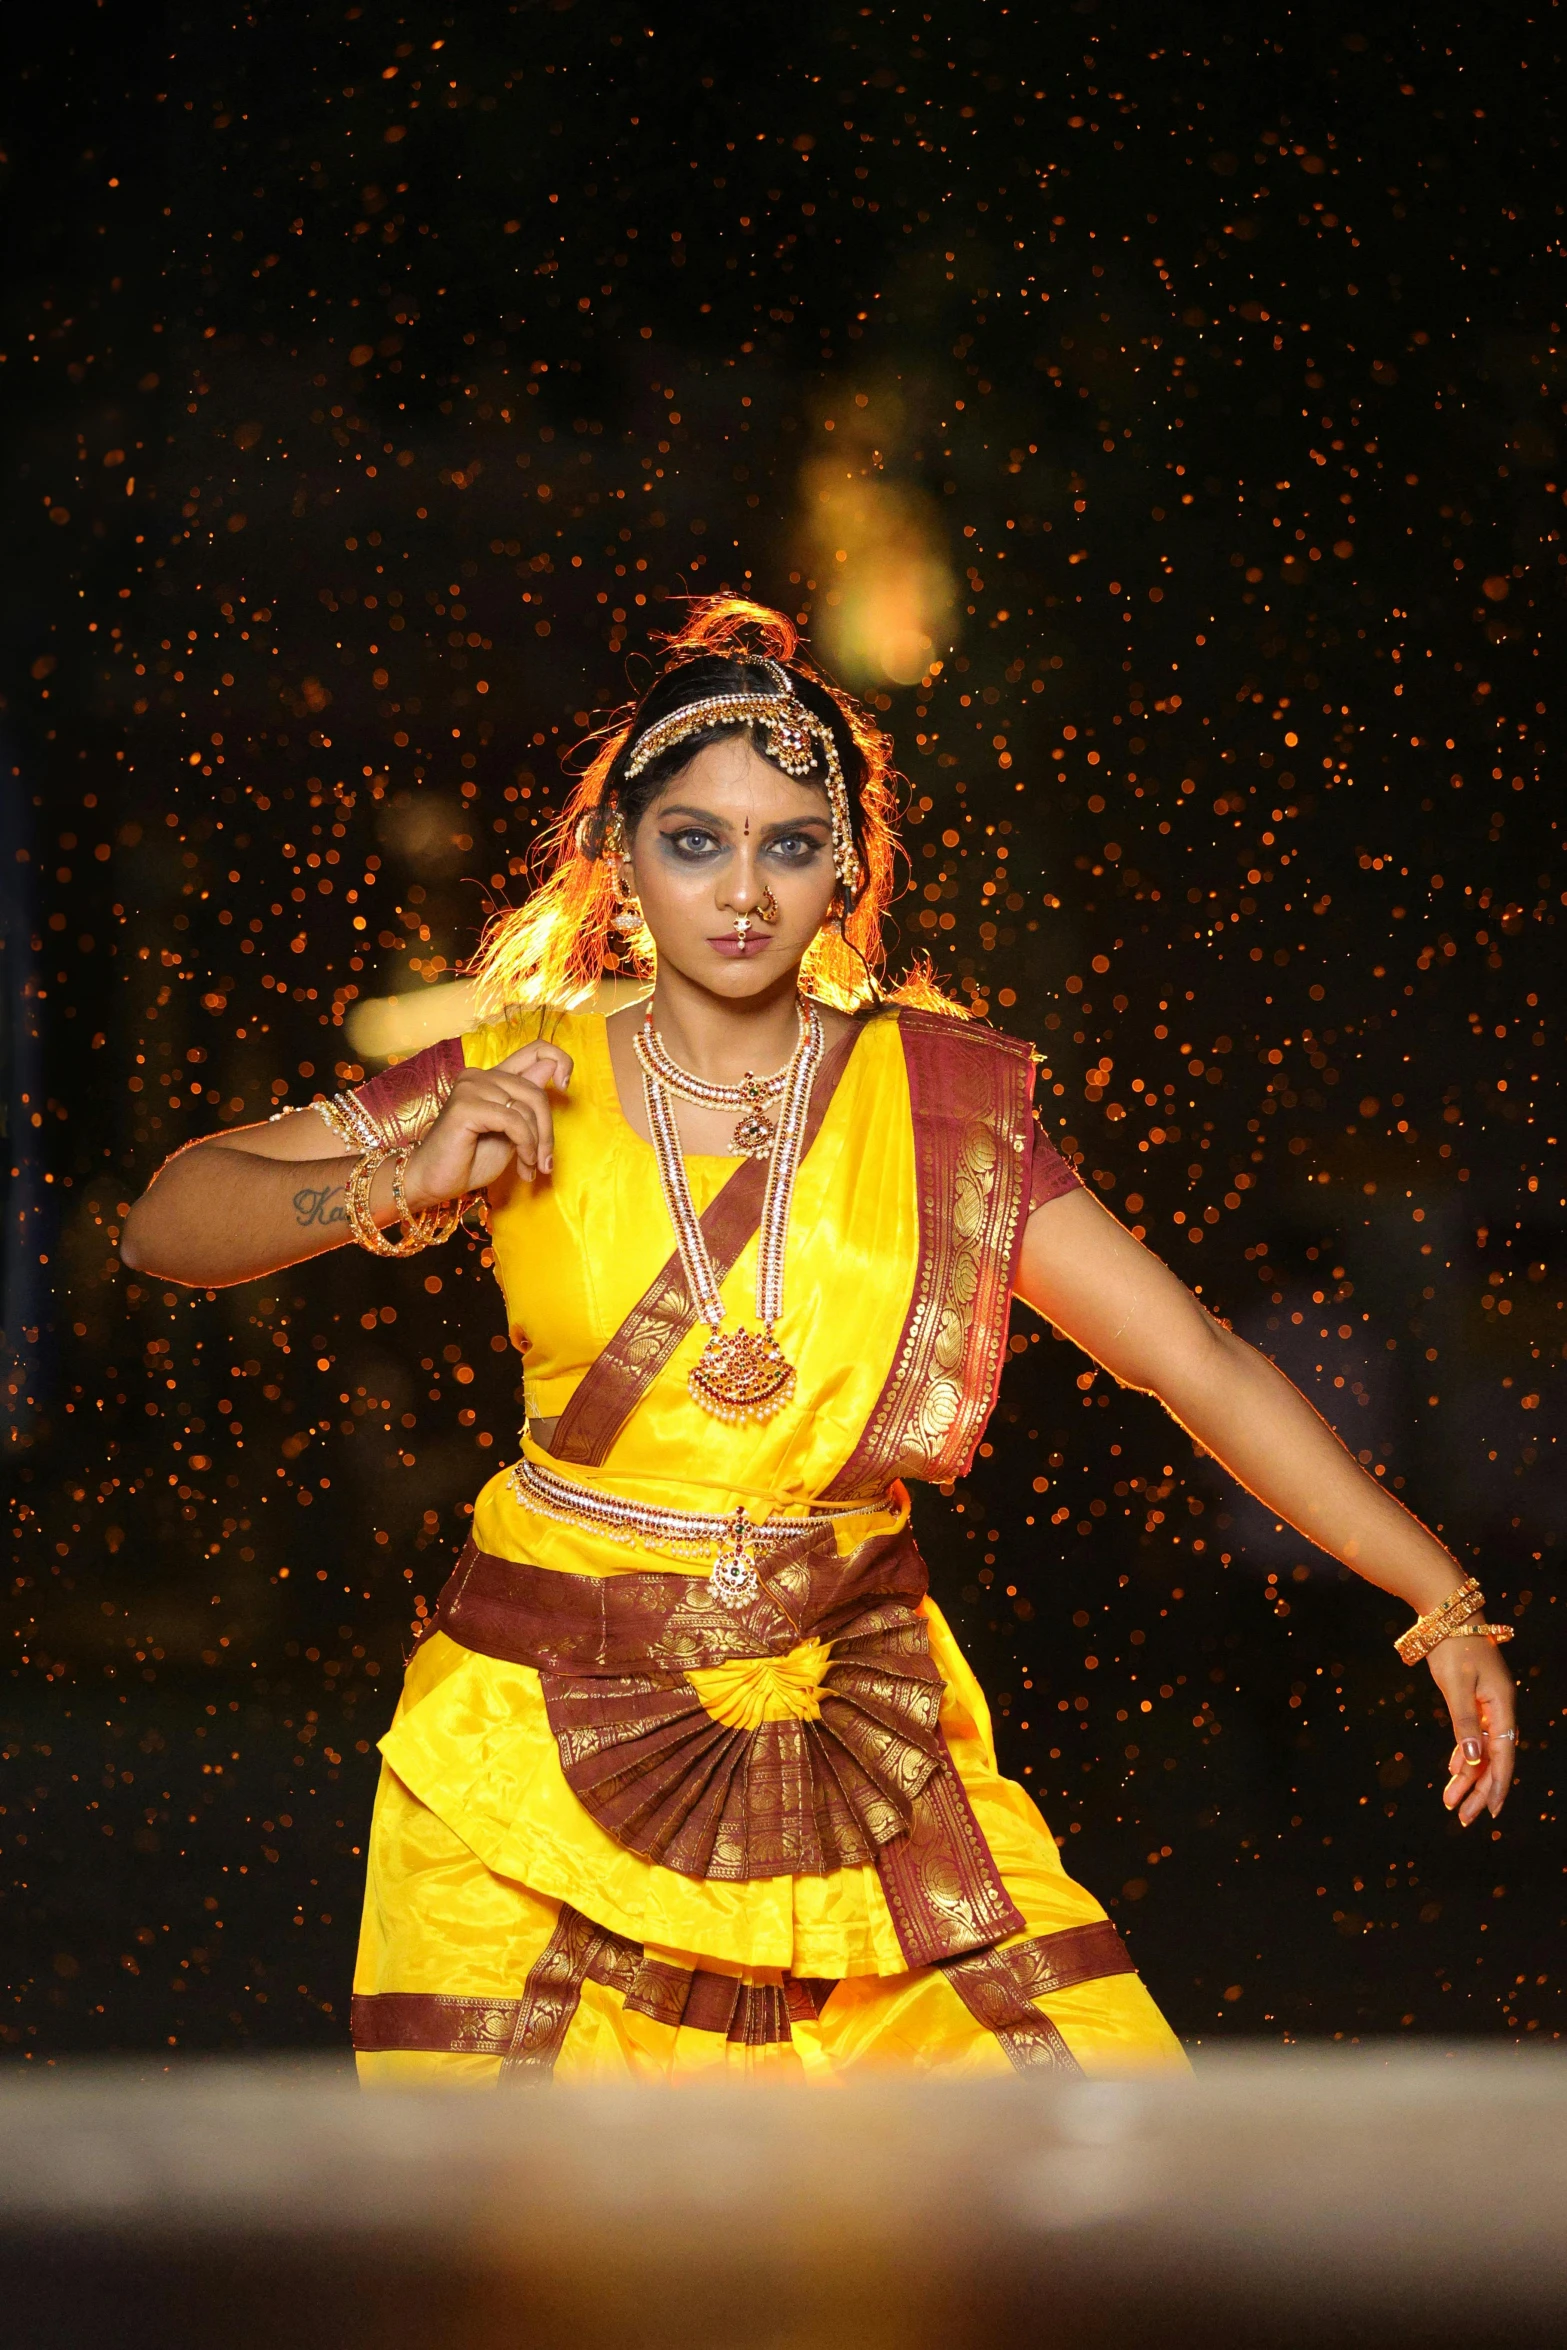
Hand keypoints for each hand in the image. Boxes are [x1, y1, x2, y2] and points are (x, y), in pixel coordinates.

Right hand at [401, 1041, 572, 1206]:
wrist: (435, 1182)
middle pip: (537, 1090)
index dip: (560, 1060)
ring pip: (527, 1107)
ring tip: (529, 1167)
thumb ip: (529, 1104)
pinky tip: (522, 1165)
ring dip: (535, 1143)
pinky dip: (525, 1145)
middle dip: (547, 1131)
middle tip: (545, 1162)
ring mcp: (471, 1086)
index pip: (536, 1050)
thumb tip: (554, 1071)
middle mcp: (481, 1075)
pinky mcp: (465, 1105)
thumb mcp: (513, 1131)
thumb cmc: (471, 1160)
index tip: (566, 1086)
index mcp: (493, 1078)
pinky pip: (513, 1121)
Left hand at [1426, 1633, 1515, 1824]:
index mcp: (1501, 1705)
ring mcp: (1490, 1703)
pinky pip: (1475, 1734)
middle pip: (1495, 1757)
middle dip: (1479, 1788)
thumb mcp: (1455, 1686)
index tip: (1490, 1812)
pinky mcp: (1477, 1698)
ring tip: (1451, 1800)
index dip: (1498, 1784)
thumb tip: (1472, 1759)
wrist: (1448, 1614)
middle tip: (1462, 1816)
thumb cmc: (1452, 1646)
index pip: (1503, 1754)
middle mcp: (1500, 1707)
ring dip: (1468, 1774)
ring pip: (1483, 1747)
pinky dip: (1464, 1753)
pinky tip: (1455, 1769)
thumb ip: (1464, 1723)